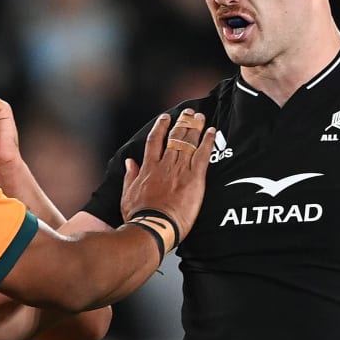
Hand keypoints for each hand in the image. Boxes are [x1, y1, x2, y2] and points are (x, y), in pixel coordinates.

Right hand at [120, 109, 215, 244]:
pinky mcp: (194, 179)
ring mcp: (180, 170)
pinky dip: (207, 141)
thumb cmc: (139, 216)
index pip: (155, 141)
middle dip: (182, 122)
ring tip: (200, 117)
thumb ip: (129, 176)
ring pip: (188, 142)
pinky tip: (212, 131)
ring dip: (195, 127)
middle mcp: (164, 165)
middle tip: (188, 112)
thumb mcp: (127, 195)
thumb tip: (129, 161)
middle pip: (175, 137)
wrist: (154, 226)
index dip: (161, 127)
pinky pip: (202, 155)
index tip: (166, 118)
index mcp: (148, 168)